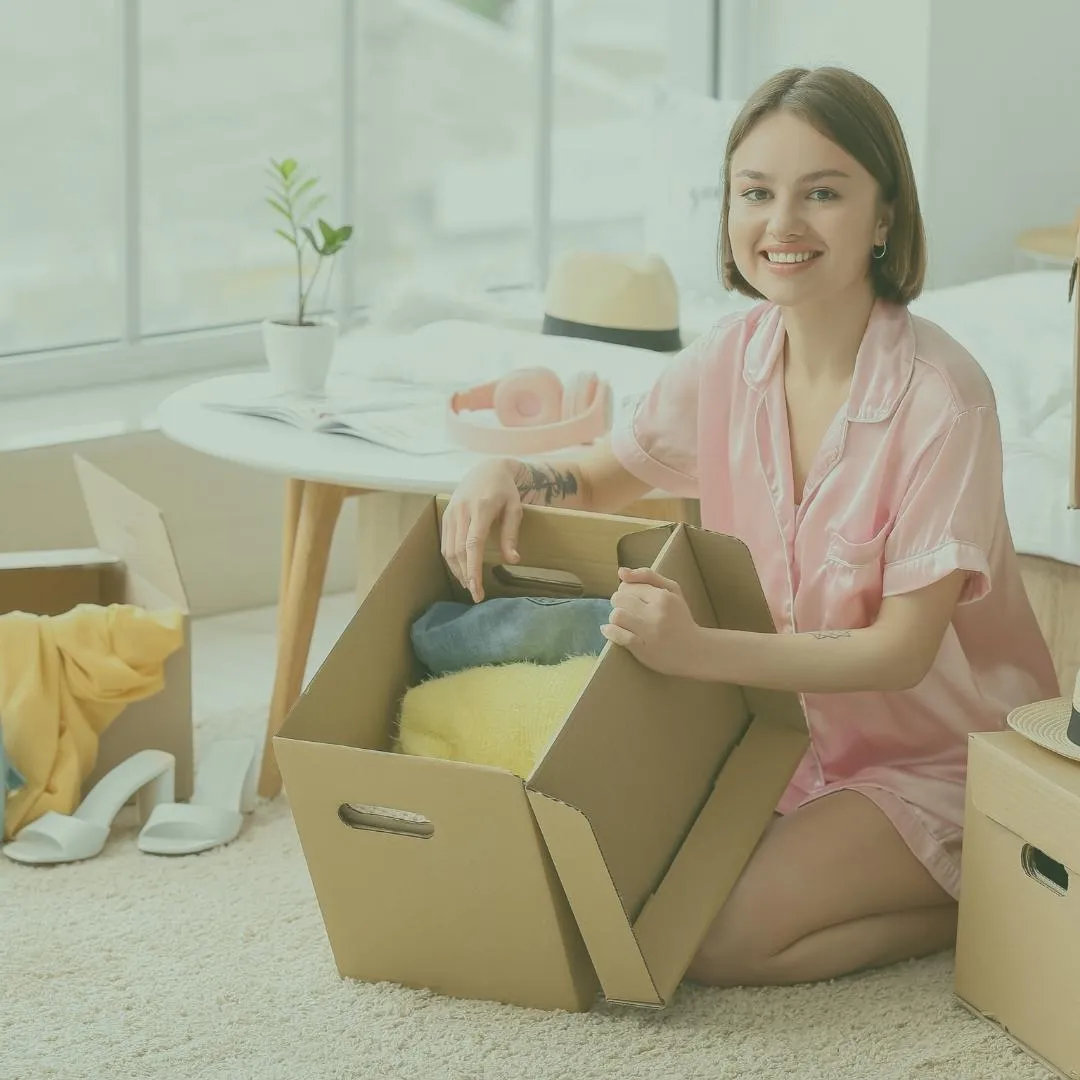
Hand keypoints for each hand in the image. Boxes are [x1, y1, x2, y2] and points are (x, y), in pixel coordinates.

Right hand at [441, 459, 522, 601]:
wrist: (487, 469)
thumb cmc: (505, 490)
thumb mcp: (515, 509)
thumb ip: (511, 534)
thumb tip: (513, 560)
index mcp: (481, 508)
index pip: (472, 545)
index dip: (473, 570)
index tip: (477, 590)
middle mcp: (461, 511)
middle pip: (459, 551)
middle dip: (466, 576)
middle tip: (476, 594)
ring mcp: (451, 513)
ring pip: (448, 549)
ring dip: (457, 570)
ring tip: (469, 585)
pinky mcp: (446, 515)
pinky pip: (445, 542)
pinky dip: (452, 560)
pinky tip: (461, 569)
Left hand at [601, 567, 705, 677]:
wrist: (695, 650)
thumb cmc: (680, 618)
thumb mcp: (672, 590)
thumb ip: (647, 576)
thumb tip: (621, 572)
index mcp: (663, 596)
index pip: (627, 586)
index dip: (625, 592)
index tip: (633, 600)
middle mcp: (657, 612)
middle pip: (619, 599)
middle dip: (619, 604)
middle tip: (628, 611)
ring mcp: (649, 631)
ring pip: (616, 615)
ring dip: (615, 619)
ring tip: (623, 622)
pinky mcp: (642, 649)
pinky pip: (618, 635)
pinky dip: (610, 632)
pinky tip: (611, 631)